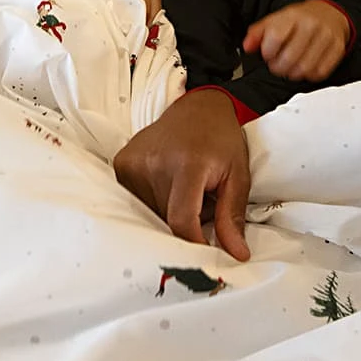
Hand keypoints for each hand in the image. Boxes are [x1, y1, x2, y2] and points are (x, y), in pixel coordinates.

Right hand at [113, 88, 251, 260]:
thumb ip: (232, 216)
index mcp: (187, 164)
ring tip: (185, 194)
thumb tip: (235, 254)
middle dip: (185, 228)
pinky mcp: (123, 163)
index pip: (181, 221)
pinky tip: (168, 187)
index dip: (194, 245)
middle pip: (165, 221)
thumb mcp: (237, 177)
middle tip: (202, 211)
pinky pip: (134, 200)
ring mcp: (135, 162)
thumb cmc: (221, 139)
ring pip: (148, 215)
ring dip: (168, 215)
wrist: (200, 106)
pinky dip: (152, 204)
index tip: (206, 253)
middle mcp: (155, 162)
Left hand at [242, 0, 349, 80]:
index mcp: (292, 15)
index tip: (267, 55)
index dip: (268, 52)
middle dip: (278, 67)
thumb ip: (257, 33)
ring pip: (305, 67)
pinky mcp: (337, 49)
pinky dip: (309, 75)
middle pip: (290, 57)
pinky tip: (304, 69)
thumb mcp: (275, 20)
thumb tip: (247, 46)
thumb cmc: (299, 19)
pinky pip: (321, 72)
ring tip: (289, 69)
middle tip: (276, 66)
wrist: (328, 13)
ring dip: (293, 74)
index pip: (275, 36)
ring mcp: (326, 36)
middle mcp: (311, 24)